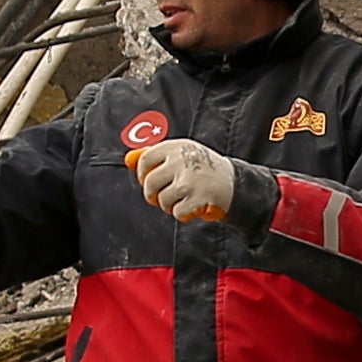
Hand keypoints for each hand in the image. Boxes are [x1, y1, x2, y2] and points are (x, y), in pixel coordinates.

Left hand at [130, 136, 249, 222]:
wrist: (233, 182)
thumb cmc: (200, 168)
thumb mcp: (179, 155)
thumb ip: (153, 156)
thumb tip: (128, 158)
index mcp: (175, 147)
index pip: (145, 160)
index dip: (143, 176)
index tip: (151, 182)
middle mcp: (181, 160)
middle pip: (150, 183)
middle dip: (154, 195)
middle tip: (166, 196)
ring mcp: (190, 179)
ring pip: (163, 200)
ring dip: (170, 205)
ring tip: (183, 199)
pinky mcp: (198, 197)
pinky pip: (177, 212)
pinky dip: (183, 214)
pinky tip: (193, 206)